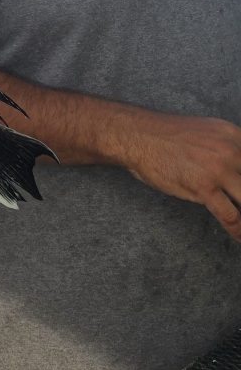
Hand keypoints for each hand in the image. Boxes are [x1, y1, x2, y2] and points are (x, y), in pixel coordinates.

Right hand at [120, 113, 240, 240]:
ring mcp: (218, 169)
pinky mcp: (203, 187)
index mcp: (234, 135)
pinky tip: (240, 238)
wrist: (138, 135)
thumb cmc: (167, 136)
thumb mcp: (207, 131)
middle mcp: (232, 150)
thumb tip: (238, 171)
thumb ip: (229, 148)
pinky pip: (231, 216)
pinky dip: (239, 231)